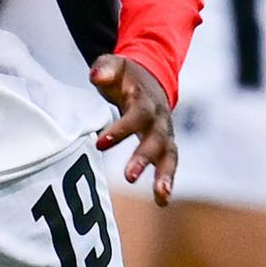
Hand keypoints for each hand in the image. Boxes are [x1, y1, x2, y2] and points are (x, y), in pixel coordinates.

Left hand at [90, 55, 177, 204]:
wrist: (151, 79)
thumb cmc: (126, 77)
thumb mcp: (114, 65)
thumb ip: (105, 68)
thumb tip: (96, 76)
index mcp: (146, 101)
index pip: (136, 116)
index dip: (120, 129)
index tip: (100, 143)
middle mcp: (160, 120)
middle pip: (156, 139)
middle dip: (144, 158)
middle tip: (129, 176)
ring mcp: (165, 135)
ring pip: (169, 156)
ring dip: (165, 176)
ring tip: (161, 196)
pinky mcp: (165, 147)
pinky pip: (168, 166)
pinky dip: (166, 183)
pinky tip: (161, 202)